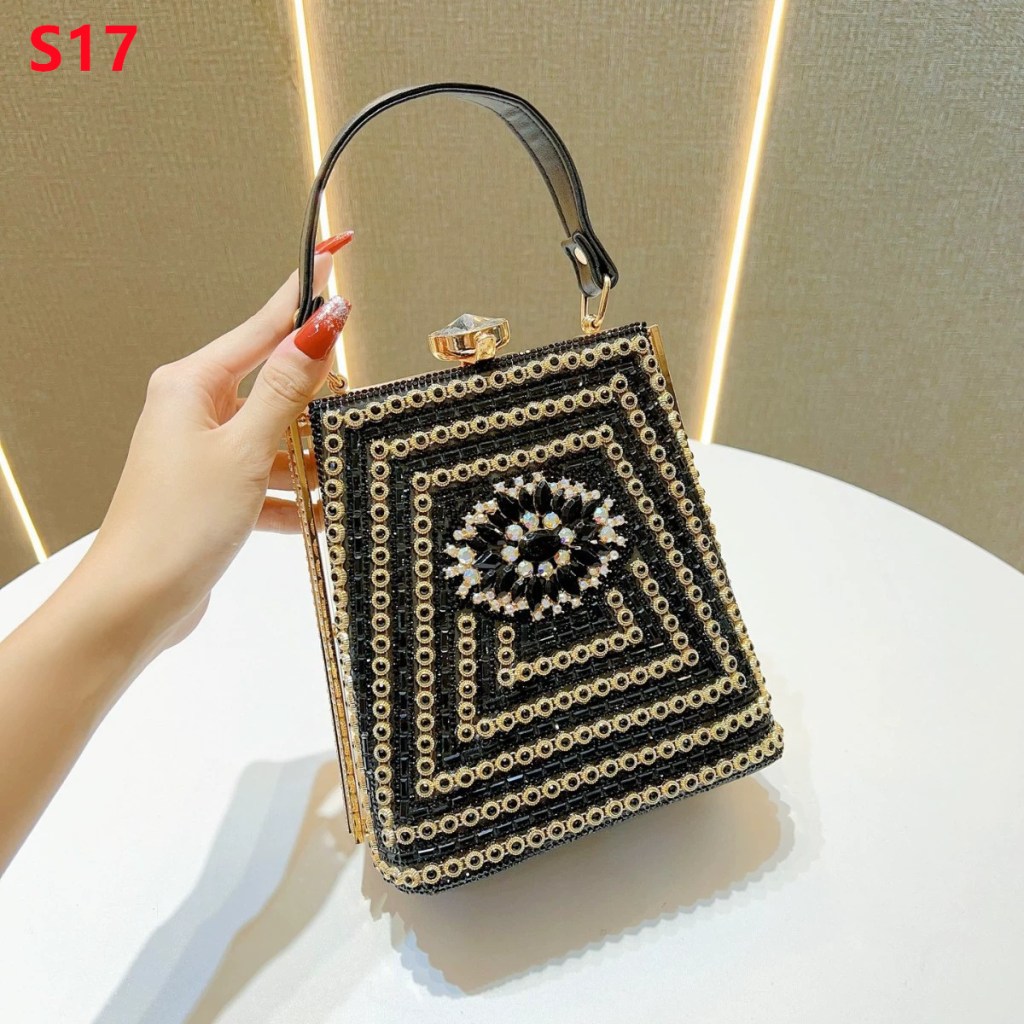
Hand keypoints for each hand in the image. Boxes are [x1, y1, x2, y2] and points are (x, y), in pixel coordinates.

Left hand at [78, 234, 352, 657]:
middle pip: (278, 385)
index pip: (264, 323)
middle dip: (316, 405)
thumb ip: (289, 386)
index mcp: (194, 384)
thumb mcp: (245, 448)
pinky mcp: (216, 494)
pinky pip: (269, 483)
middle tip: (348, 417)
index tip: (336, 250)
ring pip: (279, 439)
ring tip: (331, 485)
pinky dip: (292, 502)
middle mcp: (196, 412)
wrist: (136, 603)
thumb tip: (322, 322)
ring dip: (307, 463)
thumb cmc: (177, 522)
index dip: (305, 290)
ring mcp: (206, 454)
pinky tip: (313, 520)